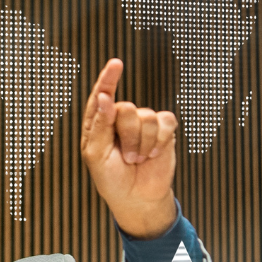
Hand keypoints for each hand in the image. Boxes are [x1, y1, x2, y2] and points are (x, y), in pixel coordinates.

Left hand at [80, 58, 178, 239]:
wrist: (138, 198)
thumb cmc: (111, 178)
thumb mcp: (96, 155)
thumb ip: (99, 126)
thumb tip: (104, 97)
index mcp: (99, 122)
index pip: (102, 95)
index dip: (109, 79)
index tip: (116, 64)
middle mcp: (121, 118)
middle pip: (126, 108)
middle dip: (127, 136)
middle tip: (126, 157)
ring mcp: (143, 122)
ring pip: (146, 116)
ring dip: (142, 143)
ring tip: (137, 158)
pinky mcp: (163, 129)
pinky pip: (165, 122)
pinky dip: (159, 141)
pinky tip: (153, 153)